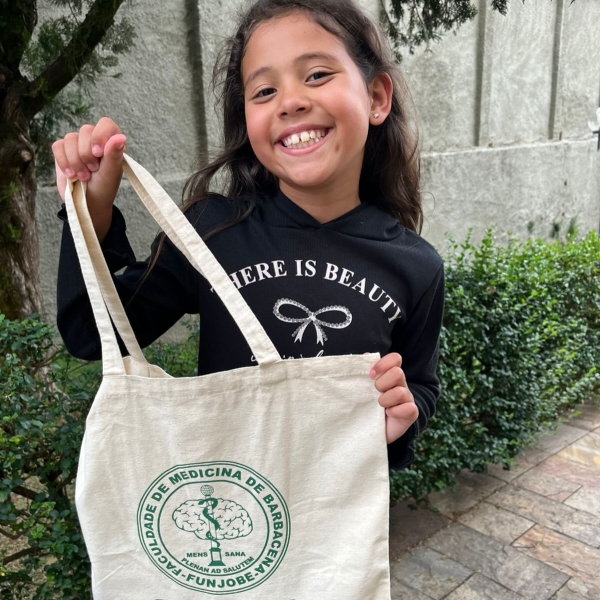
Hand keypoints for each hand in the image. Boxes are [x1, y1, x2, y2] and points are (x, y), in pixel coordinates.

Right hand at [52, 117, 126, 241]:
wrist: (88, 203)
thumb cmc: (104, 188)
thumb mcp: (111, 173)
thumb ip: (114, 154)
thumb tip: (121, 137)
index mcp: (111, 142)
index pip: (106, 124)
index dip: (100, 136)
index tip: (98, 153)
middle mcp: (94, 139)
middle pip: (85, 131)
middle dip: (87, 154)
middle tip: (93, 171)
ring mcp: (77, 144)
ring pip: (70, 138)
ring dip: (76, 161)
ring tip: (83, 176)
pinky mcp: (63, 151)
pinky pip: (58, 146)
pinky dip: (64, 162)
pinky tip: (71, 175)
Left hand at [370, 352, 418, 443]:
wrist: (371, 429)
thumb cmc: (366, 405)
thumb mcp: (362, 387)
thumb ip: (363, 371)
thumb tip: (366, 355)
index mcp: (389, 374)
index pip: (395, 359)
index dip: (383, 364)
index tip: (371, 375)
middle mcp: (400, 384)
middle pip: (398, 373)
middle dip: (382, 383)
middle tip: (375, 392)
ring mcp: (407, 399)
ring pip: (401, 391)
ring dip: (386, 399)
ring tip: (379, 405)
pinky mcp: (411, 414)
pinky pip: (410, 409)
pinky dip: (396, 412)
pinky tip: (388, 414)